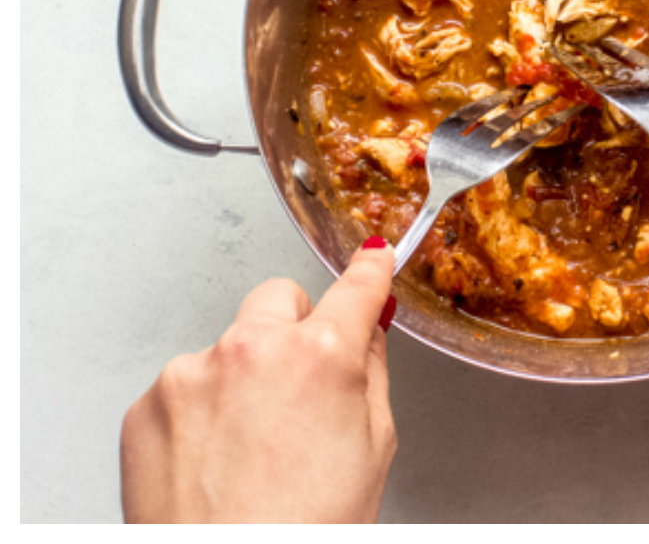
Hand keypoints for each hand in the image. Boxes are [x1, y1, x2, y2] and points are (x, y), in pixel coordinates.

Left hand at [120, 237, 399, 522]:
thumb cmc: (305, 526)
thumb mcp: (374, 447)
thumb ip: (369, 374)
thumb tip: (367, 331)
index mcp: (319, 356)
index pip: (355, 288)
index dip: (370, 272)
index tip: (373, 258)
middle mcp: (250, 350)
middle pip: (279, 298)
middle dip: (296, 326)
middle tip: (304, 381)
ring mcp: (189, 374)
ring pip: (228, 347)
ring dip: (242, 376)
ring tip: (252, 446)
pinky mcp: (147, 405)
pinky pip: (184, 387)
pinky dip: (200, 412)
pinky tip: (216, 459)